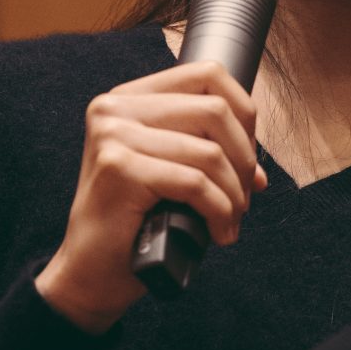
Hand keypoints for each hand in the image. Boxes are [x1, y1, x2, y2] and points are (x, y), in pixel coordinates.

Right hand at [35, 61, 268, 334]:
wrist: (91, 276)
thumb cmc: (135, 225)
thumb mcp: (172, 174)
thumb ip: (206, 152)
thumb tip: (259, 170)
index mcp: (127, 98)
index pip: (207, 73)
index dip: (243, 112)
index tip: (246, 156)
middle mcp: (114, 108)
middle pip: (216, 110)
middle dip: (244, 158)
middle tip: (245, 196)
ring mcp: (112, 135)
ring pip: (209, 152)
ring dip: (235, 192)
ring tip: (231, 219)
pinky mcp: (117, 168)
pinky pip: (195, 183)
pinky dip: (219, 210)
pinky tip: (219, 232)